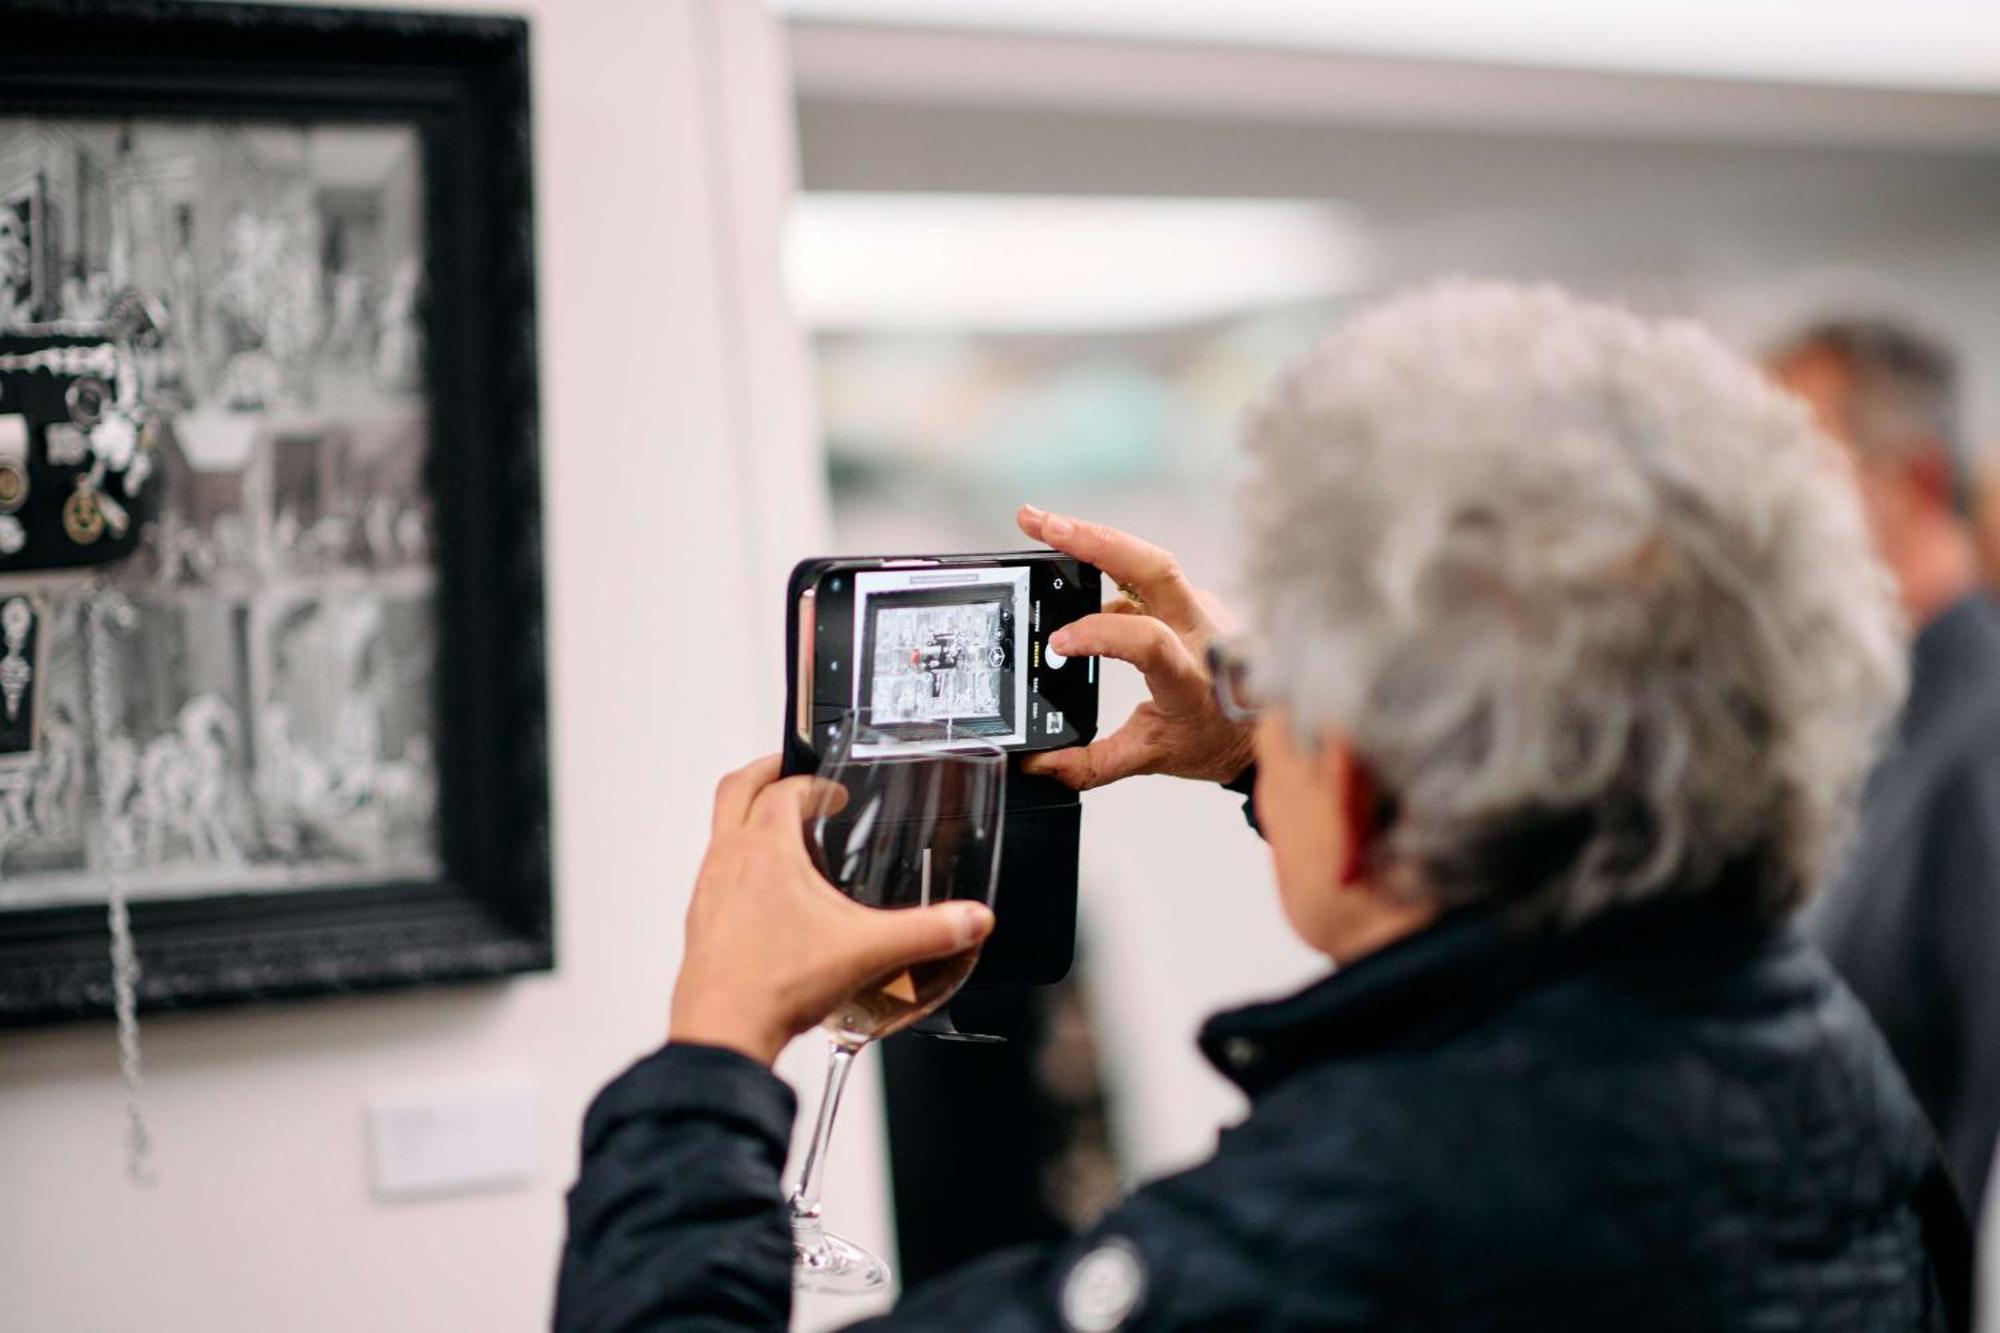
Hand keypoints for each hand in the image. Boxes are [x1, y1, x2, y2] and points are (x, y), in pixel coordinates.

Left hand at [669, 756, 994, 1065]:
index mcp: (765, 849)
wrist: (725, 1030)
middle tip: (789, 772)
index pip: (784, 790)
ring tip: (782, 834)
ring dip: (749, 820)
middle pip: (736, 790)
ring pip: (721, 831)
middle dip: (765, 774)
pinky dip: (738, 864)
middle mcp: (728, 861)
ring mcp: (707, 890)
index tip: (834, 793)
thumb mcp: (868, 951)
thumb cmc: (776, 985)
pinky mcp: (700, 922)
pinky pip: (716, 874)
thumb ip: (928, 932)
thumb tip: (970, 920)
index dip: (813, 783)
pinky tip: (767, 898)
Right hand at [1016, 505, 1254, 790]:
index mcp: (1191, 679)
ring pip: (1151, 560)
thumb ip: (1093, 764)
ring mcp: (1202, 609)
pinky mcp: (1194, 599)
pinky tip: (1072, 560)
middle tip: (1042, 525)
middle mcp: (1201, 633)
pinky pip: (1148, 575)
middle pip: (1155, 568)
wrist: (1265, 726)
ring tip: (1043, 525)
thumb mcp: (1153, 757)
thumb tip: (1039, 765)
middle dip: (1095, 541)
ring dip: (1096, 538)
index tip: (1059, 643)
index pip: (1149, 641)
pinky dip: (1108, 562)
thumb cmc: (1216, 739)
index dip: (1100, 634)